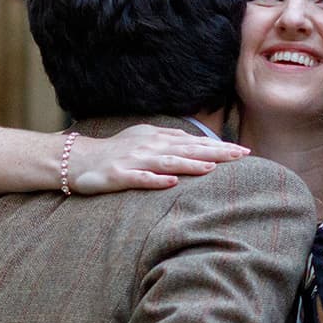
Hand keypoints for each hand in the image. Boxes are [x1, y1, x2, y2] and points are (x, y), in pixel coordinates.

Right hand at [69, 126, 247, 193]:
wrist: (79, 159)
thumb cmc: (116, 151)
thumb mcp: (144, 138)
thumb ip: (169, 139)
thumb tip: (196, 141)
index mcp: (158, 139)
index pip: (194, 143)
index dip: (219, 146)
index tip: (243, 151)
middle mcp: (149, 147)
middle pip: (187, 150)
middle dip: (215, 153)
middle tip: (241, 156)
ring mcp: (134, 161)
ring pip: (167, 162)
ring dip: (190, 165)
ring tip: (212, 168)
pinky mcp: (119, 176)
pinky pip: (139, 179)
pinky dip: (155, 180)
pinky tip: (170, 183)